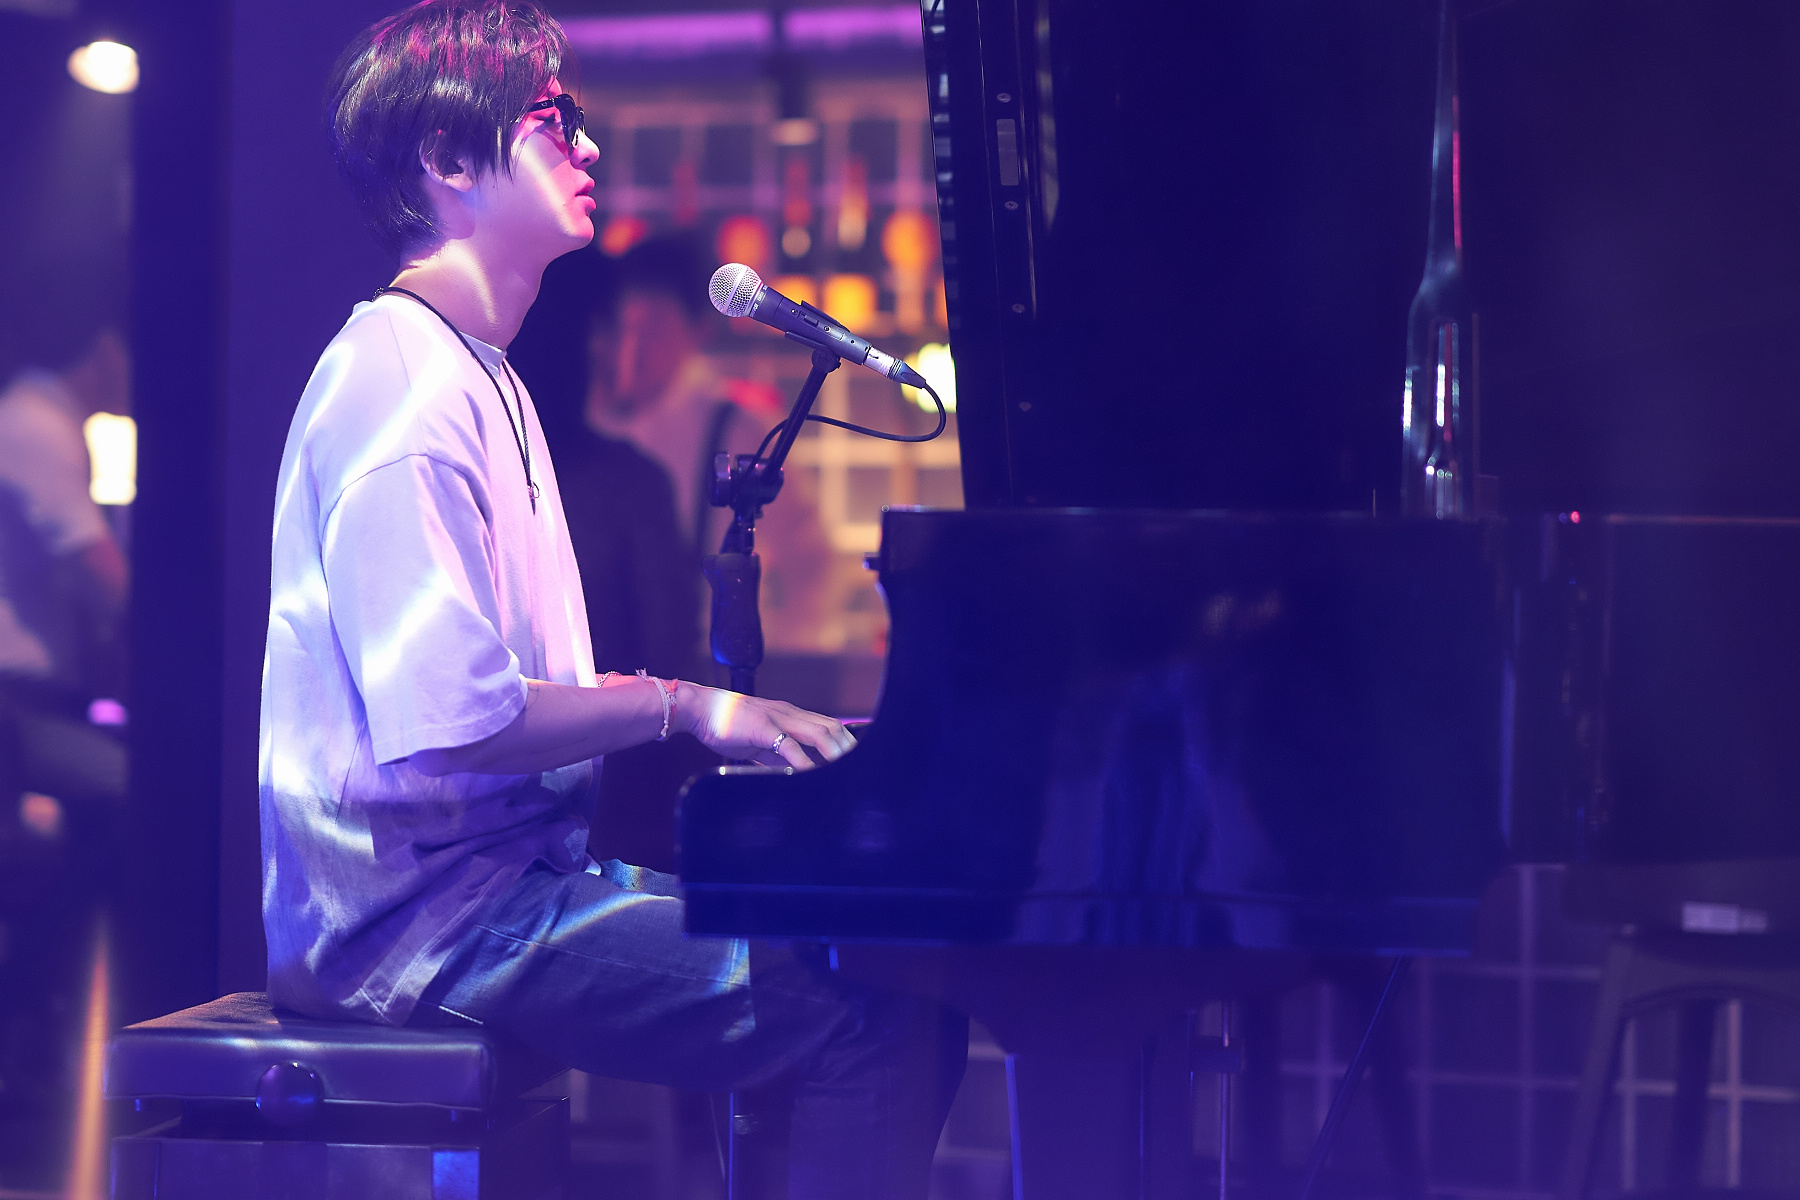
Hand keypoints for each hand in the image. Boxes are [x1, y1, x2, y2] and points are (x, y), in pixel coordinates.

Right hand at [674, 682, 855, 768]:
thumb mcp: (761, 741)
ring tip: (846, 770)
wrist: (699, 709)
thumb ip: (780, 754)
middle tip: (862, 768)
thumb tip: (797, 772)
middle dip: (848, 747)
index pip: (828, 725)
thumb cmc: (727, 725)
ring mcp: (776, 718)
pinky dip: (802, 760)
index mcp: (790, 716)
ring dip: (834, 752)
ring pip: (817, 732)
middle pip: (831, 726)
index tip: (858, 758)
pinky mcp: (761, 727)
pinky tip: (809, 773)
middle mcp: (789, 713)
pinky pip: (787, 744)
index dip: (846, 740)